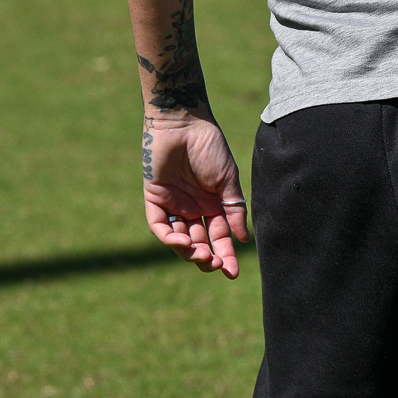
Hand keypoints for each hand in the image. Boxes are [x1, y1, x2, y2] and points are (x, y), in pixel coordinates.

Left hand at [143, 112, 250, 278]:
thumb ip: (233, 209)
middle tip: (216, 265)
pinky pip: (160, 226)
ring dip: (190, 251)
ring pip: (179, 239)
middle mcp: (194, 209)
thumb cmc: (210, 147)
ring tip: (202, 255)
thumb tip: (242, 240)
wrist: (184, 124)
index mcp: (214, 204)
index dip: (226, 255)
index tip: (233, 274)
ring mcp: (174, 206)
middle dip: (208, 258)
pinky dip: (170, 237)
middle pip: (199, 242)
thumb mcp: (228, 180)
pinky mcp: (155, 200)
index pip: (220, 237)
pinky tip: (182, 243)